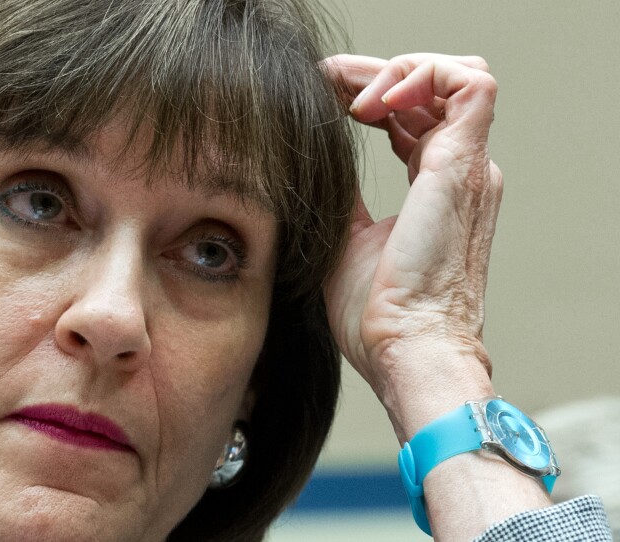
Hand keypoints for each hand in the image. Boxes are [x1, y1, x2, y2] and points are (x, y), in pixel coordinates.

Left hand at [322, 54, 502, 436]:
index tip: (326, 101)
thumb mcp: (345, 239)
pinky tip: (371, 104)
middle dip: (377, 77)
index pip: (413, 117)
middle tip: (329, 87)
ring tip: (350, 100)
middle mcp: (460, 171)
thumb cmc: (375, 313)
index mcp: (437, 187)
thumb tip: (313, 168)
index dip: (372, 98)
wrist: (404, 348)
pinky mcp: (463, 166)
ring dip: (396, 72)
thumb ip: (342, 198)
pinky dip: (420, 75)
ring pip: (454, 77)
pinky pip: (469, 85)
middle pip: (432, 89)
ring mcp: (467, 166)